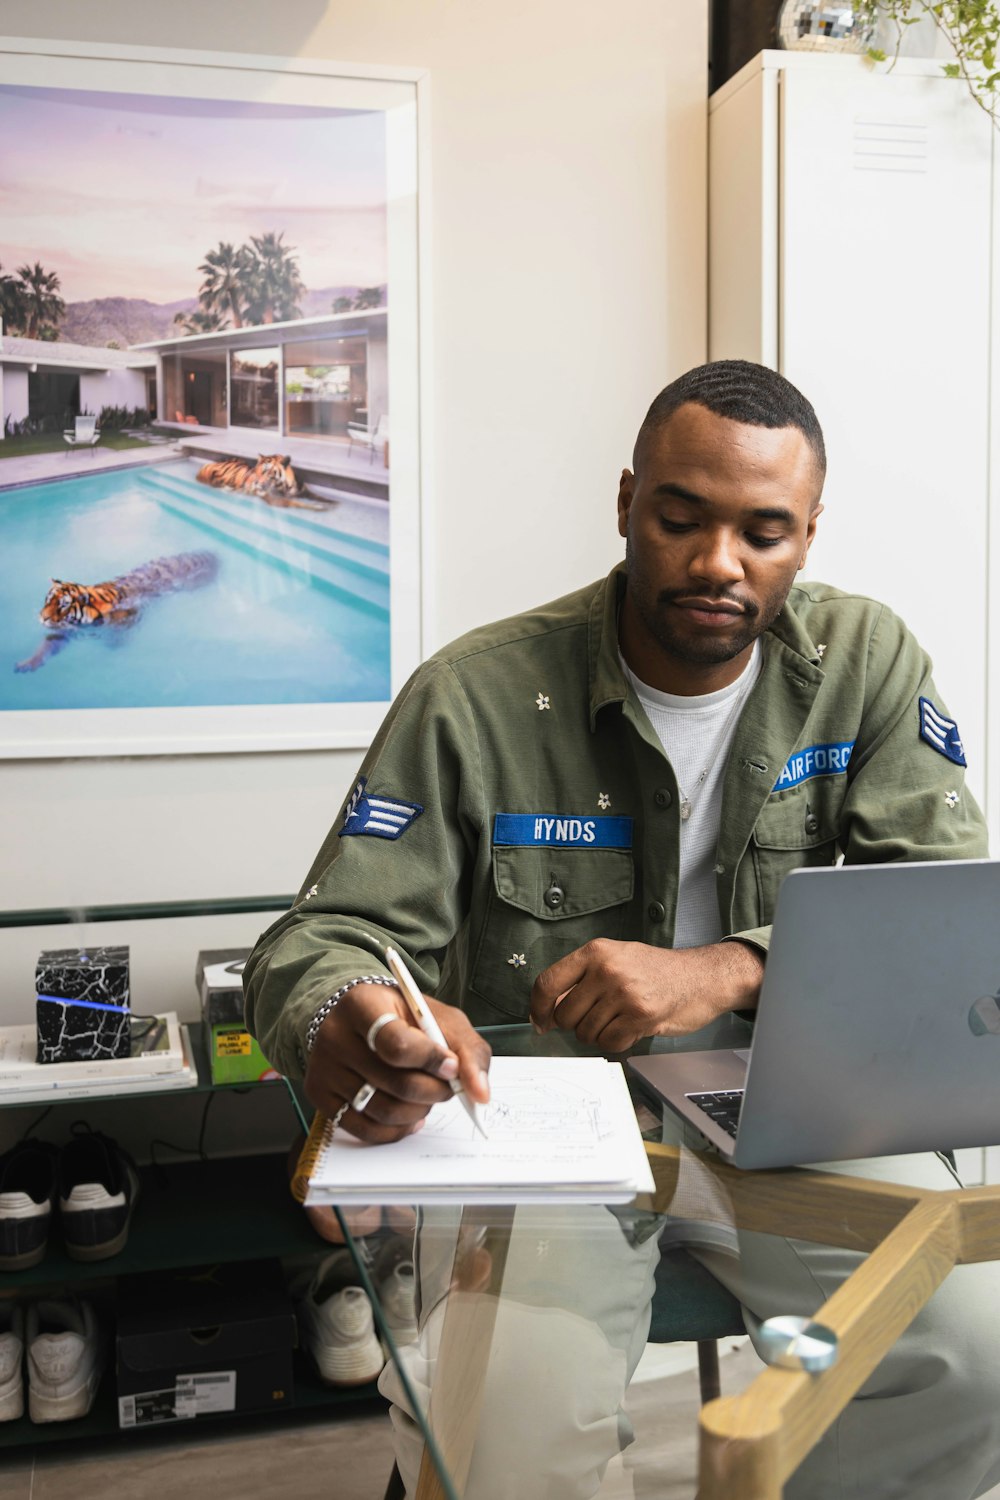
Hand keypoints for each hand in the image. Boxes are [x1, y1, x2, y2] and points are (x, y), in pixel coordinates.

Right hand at [305, 982, 491, 1143]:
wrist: (357, 1018)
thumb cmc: (401, 1016)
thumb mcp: (437, 1016)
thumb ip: (468, 1050)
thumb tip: (480, 1094)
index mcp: (362, 1005)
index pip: (396, 1043)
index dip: (430, 1060)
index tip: (451, 1066)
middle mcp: (334, 1037)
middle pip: (395, 1083)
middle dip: (434, 1091)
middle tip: (447, 1086)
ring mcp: (324, 1069)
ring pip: (383, 1111)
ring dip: (419, 1111)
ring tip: (428, 1097)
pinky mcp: (320, 1096)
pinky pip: (365, 1130)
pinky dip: (397, 1130)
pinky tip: (410, 1115)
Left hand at [530, 939, 764, 1051]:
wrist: (700, 977)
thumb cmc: (655, 971)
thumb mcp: (615, 959)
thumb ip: (581, 977)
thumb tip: (546, 1008)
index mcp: (596, 952)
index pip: (548, 982)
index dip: (538, 1008)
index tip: (539, 1022)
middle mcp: (607, 969)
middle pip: (565, 1015)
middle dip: (576, 1024)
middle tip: (599, 1016)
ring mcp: (624, 993)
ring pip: (585, 1033)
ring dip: (599, 1034)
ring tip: (620, 1018)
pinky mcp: (640, 1016)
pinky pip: (609, 1043)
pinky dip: (616, 1042)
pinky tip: (631, 1028)